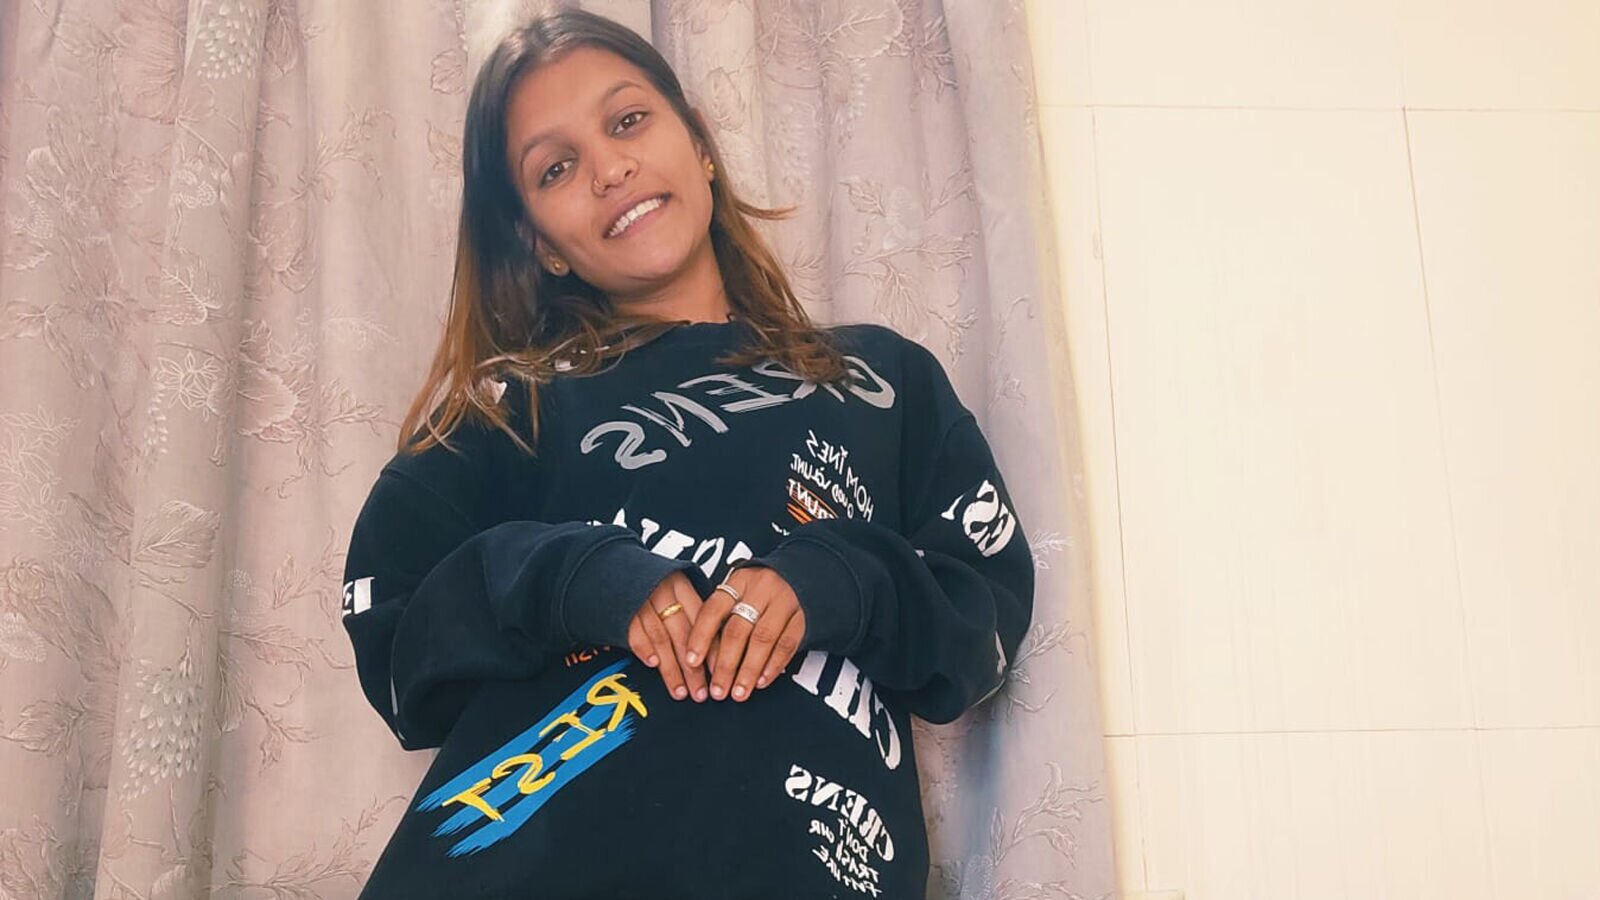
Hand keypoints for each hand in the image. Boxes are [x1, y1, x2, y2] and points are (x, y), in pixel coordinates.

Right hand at [626, 572, 707, 701]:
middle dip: (693, 668)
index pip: (701, 620)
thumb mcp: (674, 588)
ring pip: (661, 638)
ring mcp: (640, 602)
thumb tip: (714, 649)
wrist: (610, 571)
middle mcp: (662, 592)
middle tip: (700, 692)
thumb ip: (691, 613)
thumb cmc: (649, 584)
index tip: (717, 672)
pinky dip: (644, 649)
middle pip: (683, 634)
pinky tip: (653, 665)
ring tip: (680, 691)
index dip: (710, 648)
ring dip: (671, 668)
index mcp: (680, 585)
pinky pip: (635, 632)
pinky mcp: (621, 611)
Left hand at [685, 566, 805, 701]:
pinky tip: (761, 681)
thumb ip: (721, 619)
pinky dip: (773, 666)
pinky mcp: (803, 617)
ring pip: (763, 640)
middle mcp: (761, 589)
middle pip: (738, 630)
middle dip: (726, 665)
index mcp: (739, 582)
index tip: (692, 662)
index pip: (714, 609)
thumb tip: (698, 659)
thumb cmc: (760, 591)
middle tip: (718, 690)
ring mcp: (784, 602)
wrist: (799, 576)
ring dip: (749, 671)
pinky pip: (787, 645)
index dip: (701, 637)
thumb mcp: (738, 593)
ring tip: (739, 692)